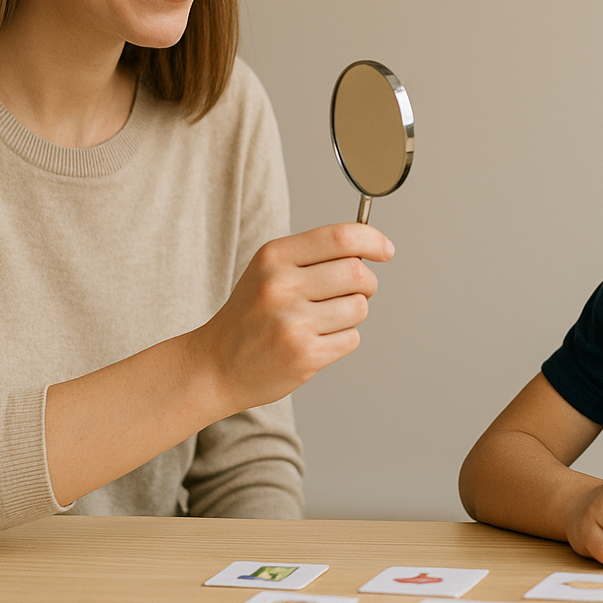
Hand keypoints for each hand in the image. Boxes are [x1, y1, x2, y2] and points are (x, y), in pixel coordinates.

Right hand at [196, 223, 393, 410]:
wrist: (216, 365)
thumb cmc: (250, 314)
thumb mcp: (269, 270)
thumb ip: (314, 254)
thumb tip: (371, 247)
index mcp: (274, 257)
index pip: (341, 237)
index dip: (372, 240)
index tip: (386, 250)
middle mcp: (282, 287)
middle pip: (358, 273)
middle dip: (367, 283)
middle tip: (356, 290)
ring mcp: (293, 323)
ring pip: (359, 307)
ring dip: (353, 313)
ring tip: (325, 319)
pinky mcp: (305, 356)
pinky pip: (352, 339)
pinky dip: (343, 339)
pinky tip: (317, 340)